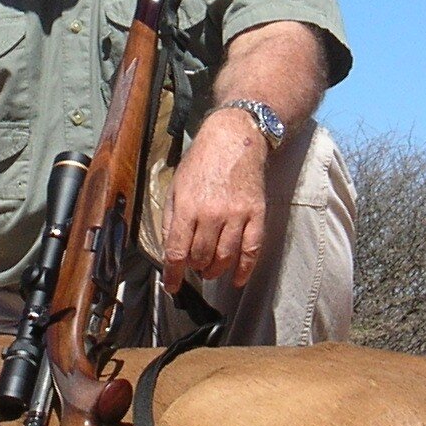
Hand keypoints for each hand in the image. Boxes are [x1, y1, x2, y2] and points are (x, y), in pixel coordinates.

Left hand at [161, 107, 269, 289]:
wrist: (234, 139)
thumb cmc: (201, 161)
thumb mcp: (176, 186)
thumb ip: (171, 218)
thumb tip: (169, 249)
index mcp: (188, 206)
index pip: (177, 251)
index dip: (173, 274)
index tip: (173, 286)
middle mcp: (212, 213)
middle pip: (201, 257)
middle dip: (195, 268)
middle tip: (194, 268)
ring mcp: (236, 215)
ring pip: (225, 257)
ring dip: (215, 270)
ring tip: (210, 271)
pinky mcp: (256, 214)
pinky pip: (252, 250)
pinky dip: (245, 270)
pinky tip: (237, 280)